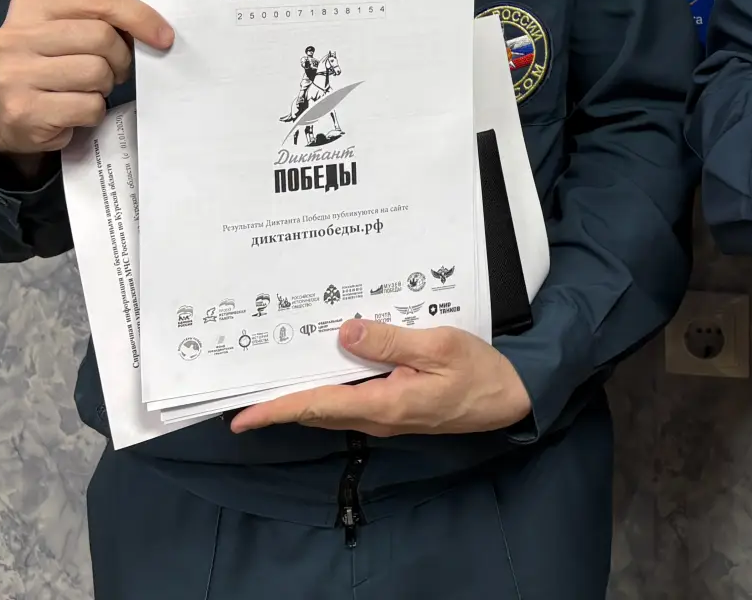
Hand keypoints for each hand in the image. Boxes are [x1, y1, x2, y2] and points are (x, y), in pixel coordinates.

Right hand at [0, 0, 173, 166]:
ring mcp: (15, 74)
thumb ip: (102, 20)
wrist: (14, 120)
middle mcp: (15, 36)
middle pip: (100, 36)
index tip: (164, 37)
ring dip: (105, 86)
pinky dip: (93, 112)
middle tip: (115, 71)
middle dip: (120, 58)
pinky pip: (88, 106)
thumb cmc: (54, 67)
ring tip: (89, 90)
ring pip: (96, 72)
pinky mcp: (24, 110)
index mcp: (31, 5)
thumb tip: (157, 30)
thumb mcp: (70, 32)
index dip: (139, 16)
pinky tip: (75, 112)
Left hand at [229, 320, 532, 437]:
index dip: (277, 409)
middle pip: (317, 409)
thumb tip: (344, 333)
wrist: (510, 398)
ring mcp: (386, 416)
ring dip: (302, 393)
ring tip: (273, 371)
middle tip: (245, 383)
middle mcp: (377, 417)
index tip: (241, 417)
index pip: (318, 406)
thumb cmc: (479, 372)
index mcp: (384, 404)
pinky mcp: (396, 408)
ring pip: (333, 405)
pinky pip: (352, 399)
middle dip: (279, 400)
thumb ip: (391, 342)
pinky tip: (325, 363)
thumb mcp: (438, 346)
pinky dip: (329, 385)